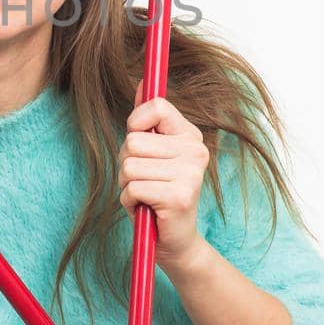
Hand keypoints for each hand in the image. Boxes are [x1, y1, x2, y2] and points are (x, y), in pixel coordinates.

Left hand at [118, 80, 211, 274]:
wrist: (176, 241)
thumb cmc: (158, 194)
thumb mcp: (153, 153)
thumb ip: (148, 120)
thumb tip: (143, 83)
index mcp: (190, 137)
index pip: (156, 107)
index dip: (135, 122)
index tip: (139, 141)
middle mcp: (196, 152)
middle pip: (133, 140)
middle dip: (127, 163)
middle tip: (145, 181)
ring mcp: (190, 174)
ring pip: (129, 165)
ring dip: (127, 185)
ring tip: (145, 196)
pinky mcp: (179, 197)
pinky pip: (132, 188)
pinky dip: (129, 201)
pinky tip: (146, 209)